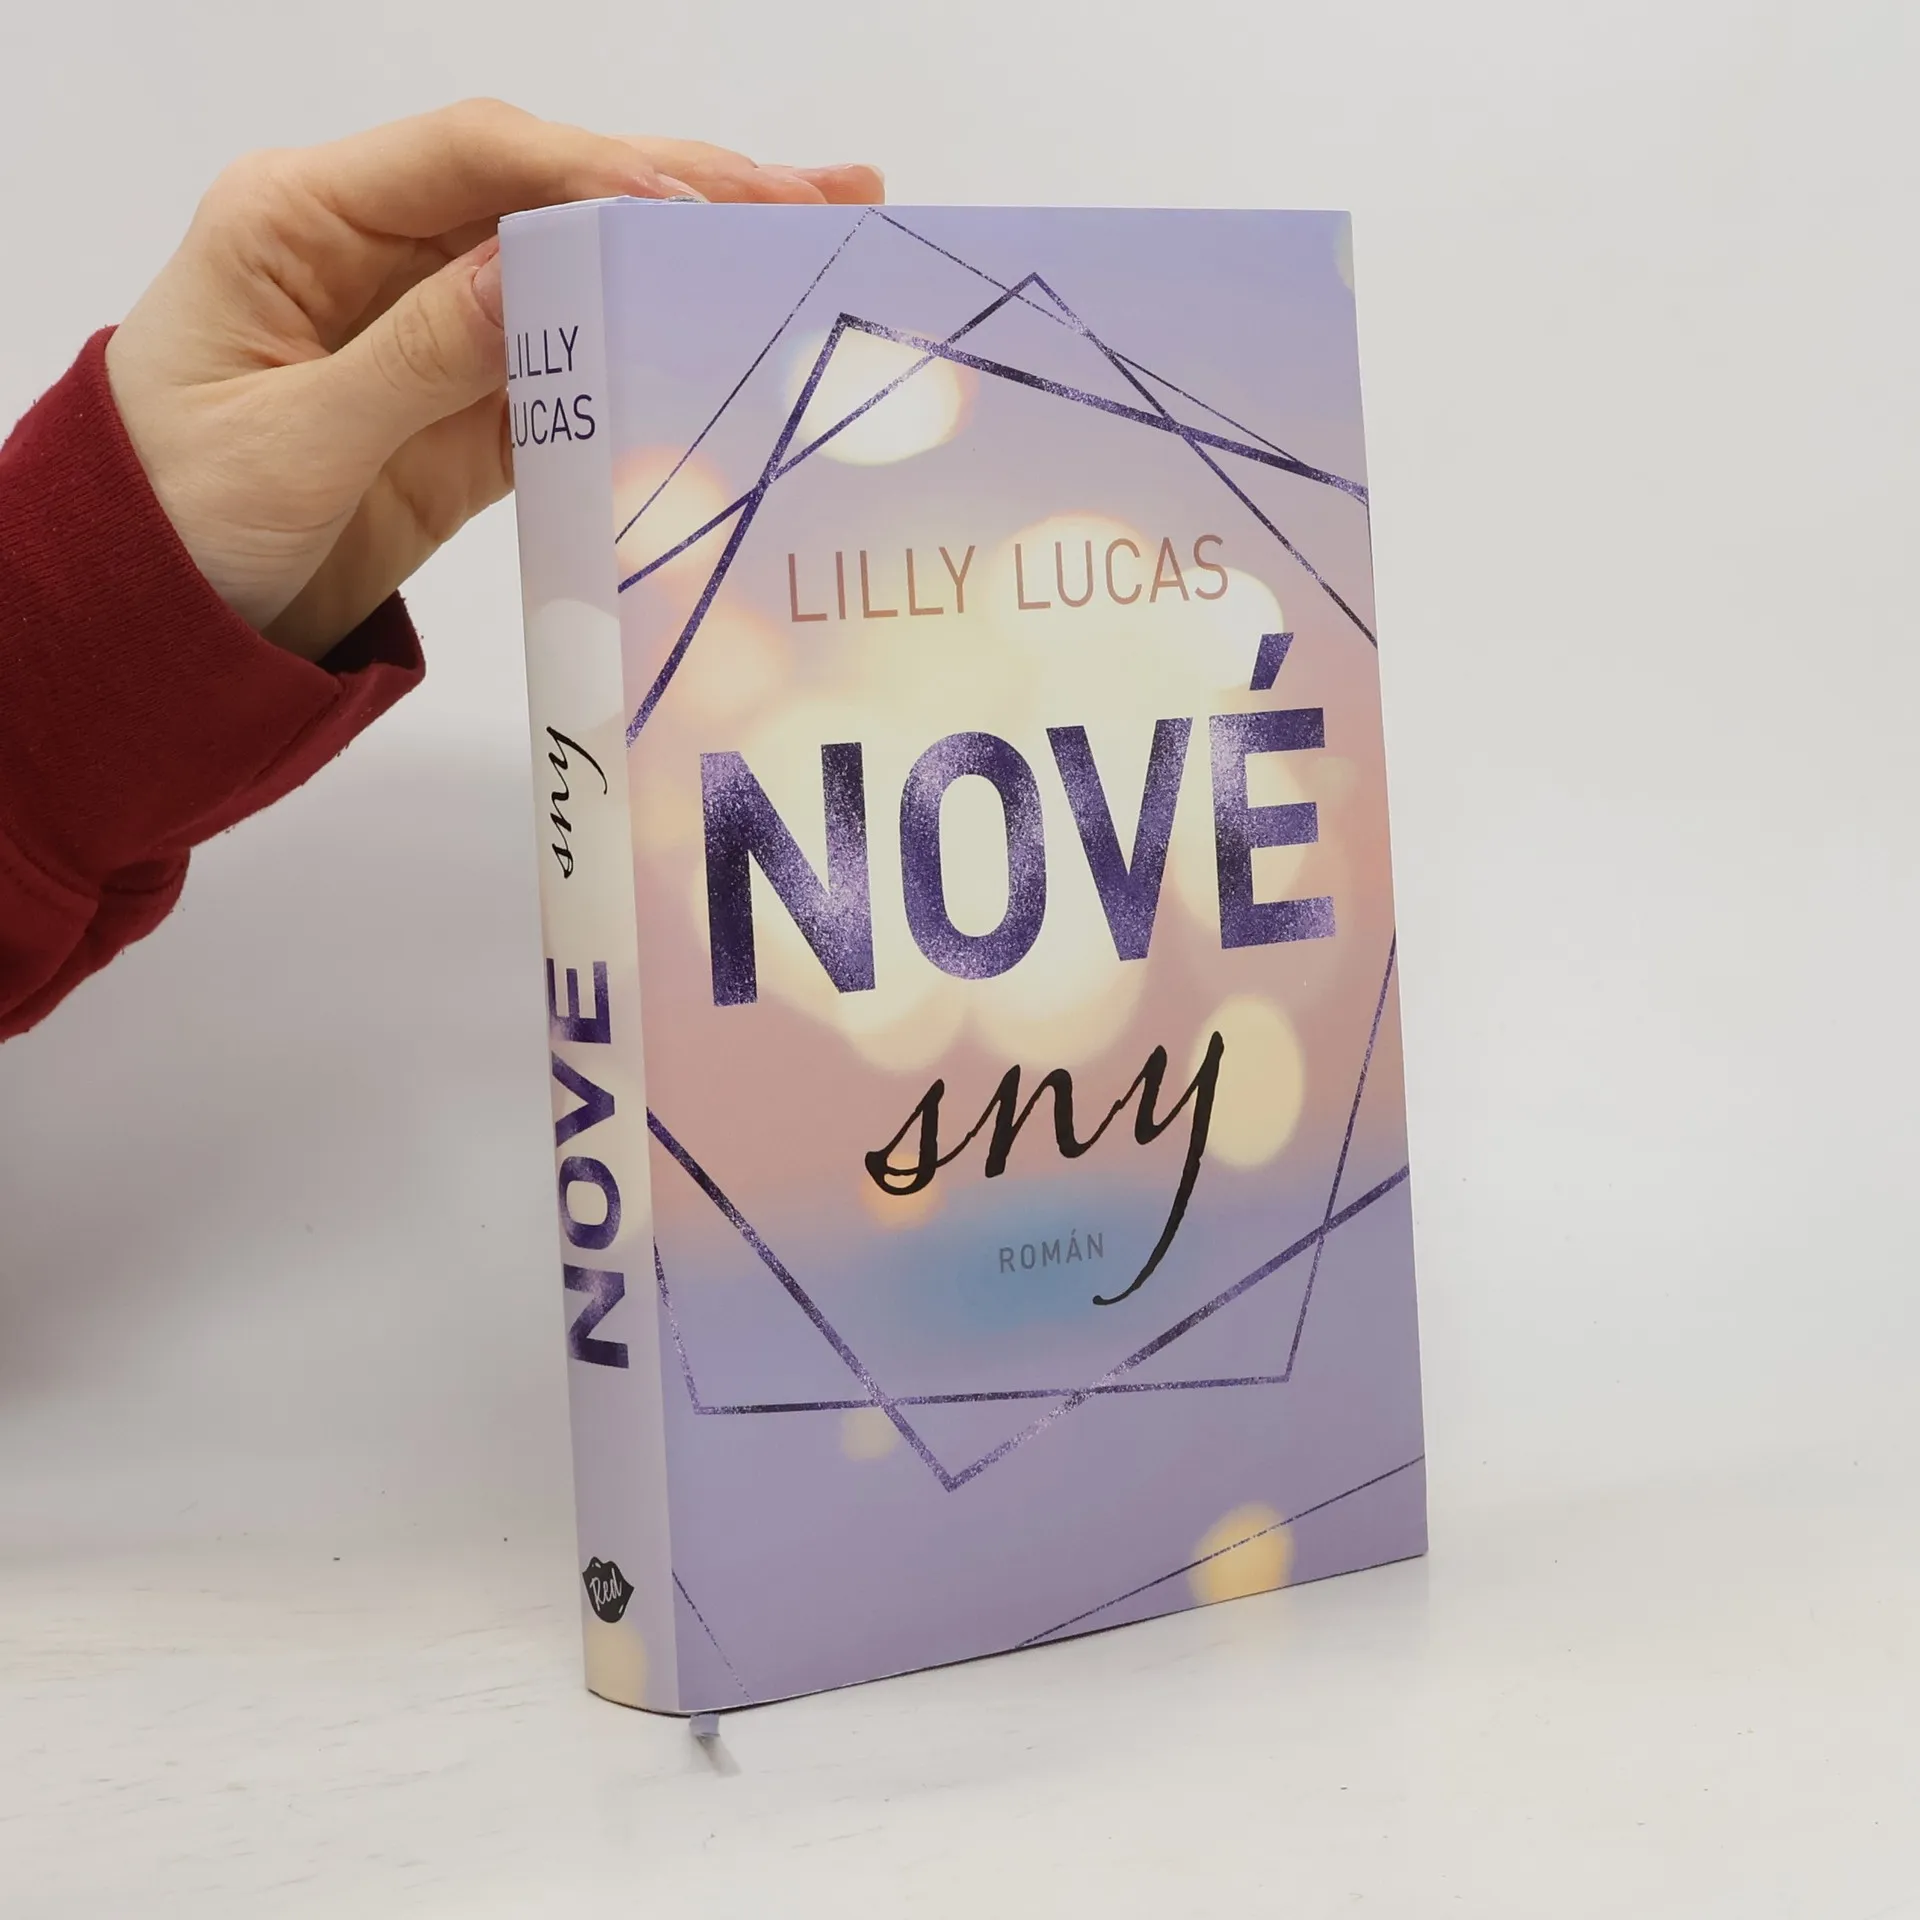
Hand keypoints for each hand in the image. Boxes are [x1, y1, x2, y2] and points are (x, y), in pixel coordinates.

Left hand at [104, 101, 883, 660]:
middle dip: (675, 187)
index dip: (590, 170)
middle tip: (810, 193)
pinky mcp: (460, 407)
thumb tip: (535, 272)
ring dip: (678, 264)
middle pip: (541, 194)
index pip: (469, 158)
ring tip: (797, 244)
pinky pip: (563, 368)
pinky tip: (719, 347)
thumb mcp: (291, 444)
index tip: (694, 201)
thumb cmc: (172, 520)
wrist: (158, 624)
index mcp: (299, 221)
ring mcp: (424, 327)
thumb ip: (416, 356)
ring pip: (571, 274)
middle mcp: (370, 252)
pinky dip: (639, 358)